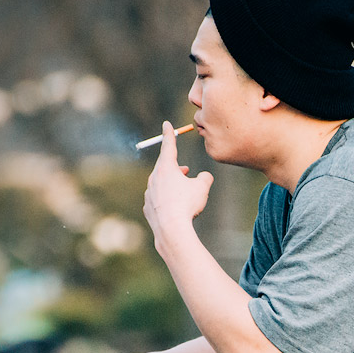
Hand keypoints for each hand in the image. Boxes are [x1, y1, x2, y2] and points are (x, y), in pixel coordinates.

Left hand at [143, 121, 213, 243]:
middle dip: (176, 167)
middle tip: (186, 171)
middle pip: (165, 167)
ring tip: (184, 195)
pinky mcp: (148, 207)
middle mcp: (154, 178)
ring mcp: (149, 193)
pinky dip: (167, 201)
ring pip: (161, 183)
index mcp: (166, 168)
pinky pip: (158, 199)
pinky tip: (176, 210)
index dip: (170, 134)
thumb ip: (205, 178)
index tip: (167, 124)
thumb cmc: (187, 204)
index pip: (168, 145)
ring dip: (172, 185)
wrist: (171, 228)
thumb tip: (205, 177)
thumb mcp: (202, 188)